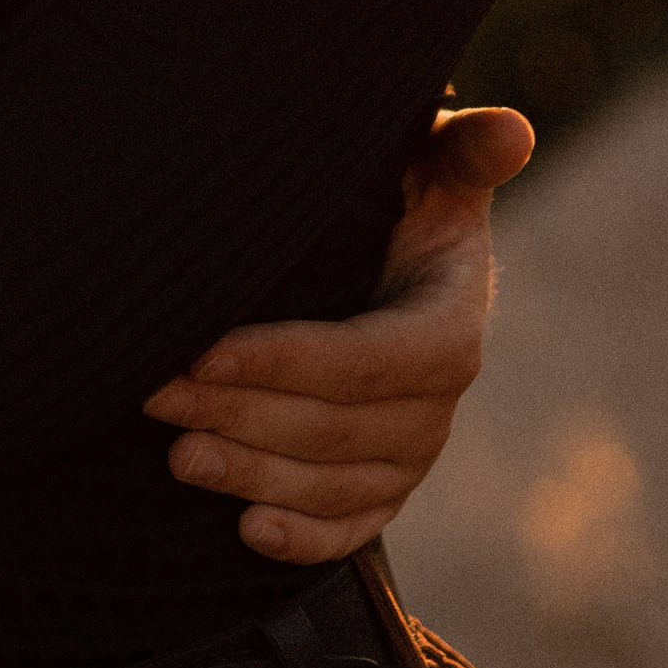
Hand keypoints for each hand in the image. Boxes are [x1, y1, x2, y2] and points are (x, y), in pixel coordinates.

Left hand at [142, 104, 534, 562]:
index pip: (371, 359)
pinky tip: (245, 531)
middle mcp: (438, 403)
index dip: (290, 360)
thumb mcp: (430, 166)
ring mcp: (412, 456)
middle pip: (337, 427)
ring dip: (253, 475)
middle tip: (155, 390)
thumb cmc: (400, 198)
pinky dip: (301, 539)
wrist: (395, 264)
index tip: (206, 347)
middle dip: (241, 411)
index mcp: (450, 323)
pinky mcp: (382, 490)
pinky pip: (349, 530)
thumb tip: (511, 128)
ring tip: (177, 453)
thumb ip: (462, 151)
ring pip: (332, 485)